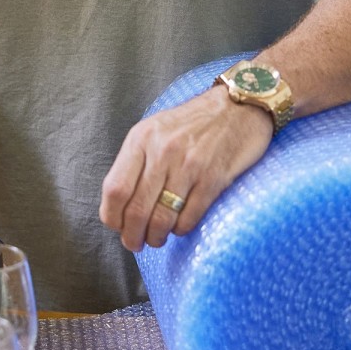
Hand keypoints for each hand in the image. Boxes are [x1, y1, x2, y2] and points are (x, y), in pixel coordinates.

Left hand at [100, 86, 273, 252]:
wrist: (238, 106)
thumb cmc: (192, 122)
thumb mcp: (154, 130)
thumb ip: (135, 160)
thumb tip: (119, 203)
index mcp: (141, 139)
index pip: (115, 189)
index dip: (112, 216)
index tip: (117, 226)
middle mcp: (162, 151)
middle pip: (137, 209)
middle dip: (132, 235)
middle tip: (135, 243)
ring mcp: (189, 165)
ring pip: (162, 218)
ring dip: (156, 237)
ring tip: (157, 239)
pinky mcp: (214, 178)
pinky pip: (190, 217)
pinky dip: (181, 229)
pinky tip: (179, 227)